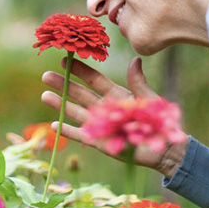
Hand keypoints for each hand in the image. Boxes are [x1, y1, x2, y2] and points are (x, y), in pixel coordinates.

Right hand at [41, 57, 188, 176]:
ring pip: (76, 112)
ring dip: (61, 104)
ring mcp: (100, 125)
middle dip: (63, 85)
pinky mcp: (100, 141)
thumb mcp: (149, 99)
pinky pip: (81, 135)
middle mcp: (104, 108)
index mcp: (116, 94)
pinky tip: (54, 124)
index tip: (65, 60)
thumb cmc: (159, 122)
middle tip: (46, 75)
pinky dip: (68, 131)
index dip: (80, 70)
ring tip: (45, 95)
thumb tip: (135, 59)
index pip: (94, 80)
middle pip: (80, 94)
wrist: (164, 148)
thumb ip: (138, 82)